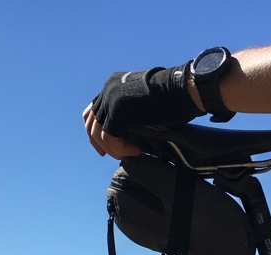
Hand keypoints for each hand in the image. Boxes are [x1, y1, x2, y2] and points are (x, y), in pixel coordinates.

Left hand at [83, 65, 201, 157]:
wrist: (180, 89)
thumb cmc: (172, 96)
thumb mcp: (145, 100)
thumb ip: (132, 112)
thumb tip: (130, 133)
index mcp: (114, 84)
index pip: (95, 108)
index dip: (95, 129)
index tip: (103, 145)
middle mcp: (108, 89)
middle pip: (90, 120)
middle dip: (96, 141)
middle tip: (104, 155)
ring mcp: (110, 100)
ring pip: (98, 132)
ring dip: (112, 148)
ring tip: (130, 153)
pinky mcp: (116, 113)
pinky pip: (109, 138)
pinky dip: (120, 149)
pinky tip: (136, 151)